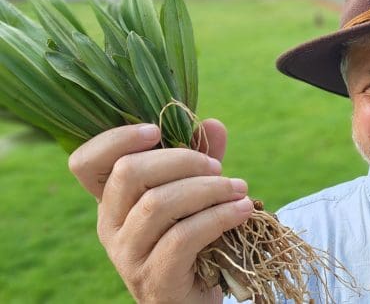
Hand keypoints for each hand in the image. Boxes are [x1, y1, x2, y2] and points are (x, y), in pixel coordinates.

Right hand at [68, 119, 251, 303]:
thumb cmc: (195, 242)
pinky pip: (183, 237)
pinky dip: (219, 217)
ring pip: (158, 204)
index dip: (116, 138)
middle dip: (182, 159)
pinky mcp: (153, 278)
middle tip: (218, 168)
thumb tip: (211, 124)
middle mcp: (110, 226)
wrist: (195, 300)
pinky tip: (243, 211)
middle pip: (130, 173)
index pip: (85, 163)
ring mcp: (127, 255)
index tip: (156, 129)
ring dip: (208, 189)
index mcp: (111, 201)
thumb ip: (200, 162)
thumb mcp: (195, 197)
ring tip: (240, 190)